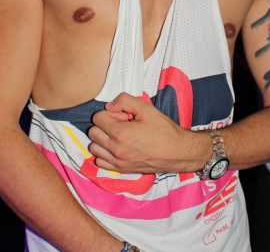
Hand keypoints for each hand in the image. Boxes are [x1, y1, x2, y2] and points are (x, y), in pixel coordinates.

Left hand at [88, 93, 202, 173]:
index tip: (123, 115)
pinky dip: (104, 154)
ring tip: (118, 135)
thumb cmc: (163, 130)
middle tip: (121, 123)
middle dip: (104, 124)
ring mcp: (117, 161)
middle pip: (93, 132)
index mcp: (120, 133)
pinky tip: (117, 147)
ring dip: (102, 139)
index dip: (110, 112)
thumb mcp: (146, 108)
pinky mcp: (121, 170)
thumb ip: (124, 101)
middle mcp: (115, 149)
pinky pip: (100, 162)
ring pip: (94, 148)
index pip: (98, 117)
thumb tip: (109, 106)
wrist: (177, 152)